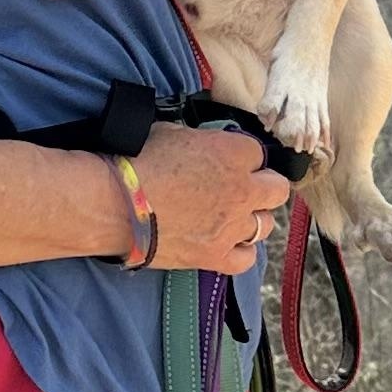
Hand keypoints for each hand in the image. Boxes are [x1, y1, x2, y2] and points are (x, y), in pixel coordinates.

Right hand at [129, 122, 291, 274]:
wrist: (115, 204)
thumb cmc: (136, 162)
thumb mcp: (171, 133)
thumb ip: (200, 141)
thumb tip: (202, 146)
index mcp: (234, 154)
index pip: (258, 154)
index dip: (242, 158)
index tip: (227, 161)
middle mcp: (243, 191)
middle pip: (277, 190)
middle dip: (262, 187)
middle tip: (240, 188)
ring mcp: (232, 227)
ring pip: (265, 225)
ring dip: (250, 219)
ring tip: (228, 218)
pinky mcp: (216, 256)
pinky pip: (246, 259)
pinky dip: (240, 252)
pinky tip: (226, 244)